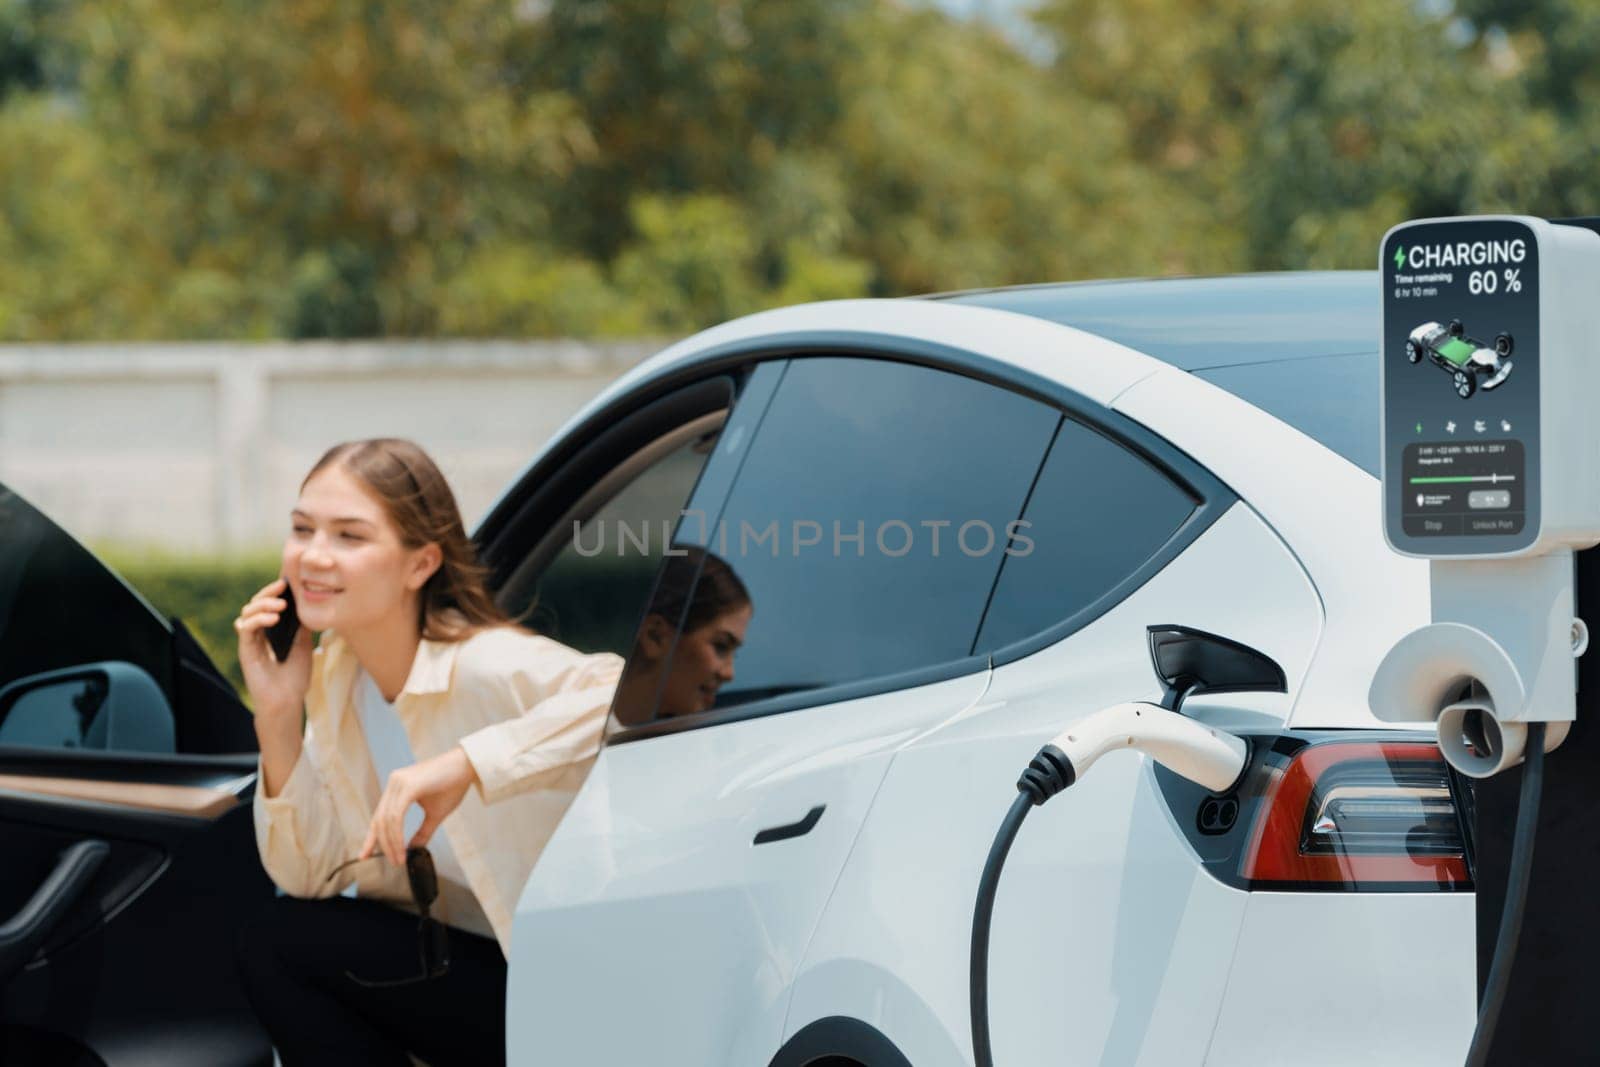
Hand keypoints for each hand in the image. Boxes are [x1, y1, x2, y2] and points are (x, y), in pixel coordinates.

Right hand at [235, 577, 311, 721]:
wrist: (288, 700)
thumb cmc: (296, 675)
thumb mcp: (304, 644)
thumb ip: (301, 624)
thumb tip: (307, 602)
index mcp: (272, 629)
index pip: (268, 603)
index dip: (275, 591)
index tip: (288, 581)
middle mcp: (259, 632)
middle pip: (255, 604)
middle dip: (267, 592)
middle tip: (282, 587)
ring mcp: (251, 641)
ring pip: (247, 613)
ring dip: (263, 605)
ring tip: (280, 606)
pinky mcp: (246, 650)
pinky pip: (245, 629)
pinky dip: (257, 619)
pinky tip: (272, 618)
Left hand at [360, 746, 478, 867]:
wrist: (468, 766)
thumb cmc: (453, 784)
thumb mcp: (436, 813)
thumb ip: (423, 831)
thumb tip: (412, 849)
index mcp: (397, 788)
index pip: (378, 816)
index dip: (371, 838)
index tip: (365, 855)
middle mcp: (394, 783)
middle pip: (379, 820)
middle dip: (383, 845)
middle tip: (393, 862)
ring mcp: (399, 783)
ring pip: (386, 820)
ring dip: (391, 843)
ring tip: (399, 859)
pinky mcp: (408, 786)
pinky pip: (396, 816)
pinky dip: (397, 835)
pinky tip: (403, 847)